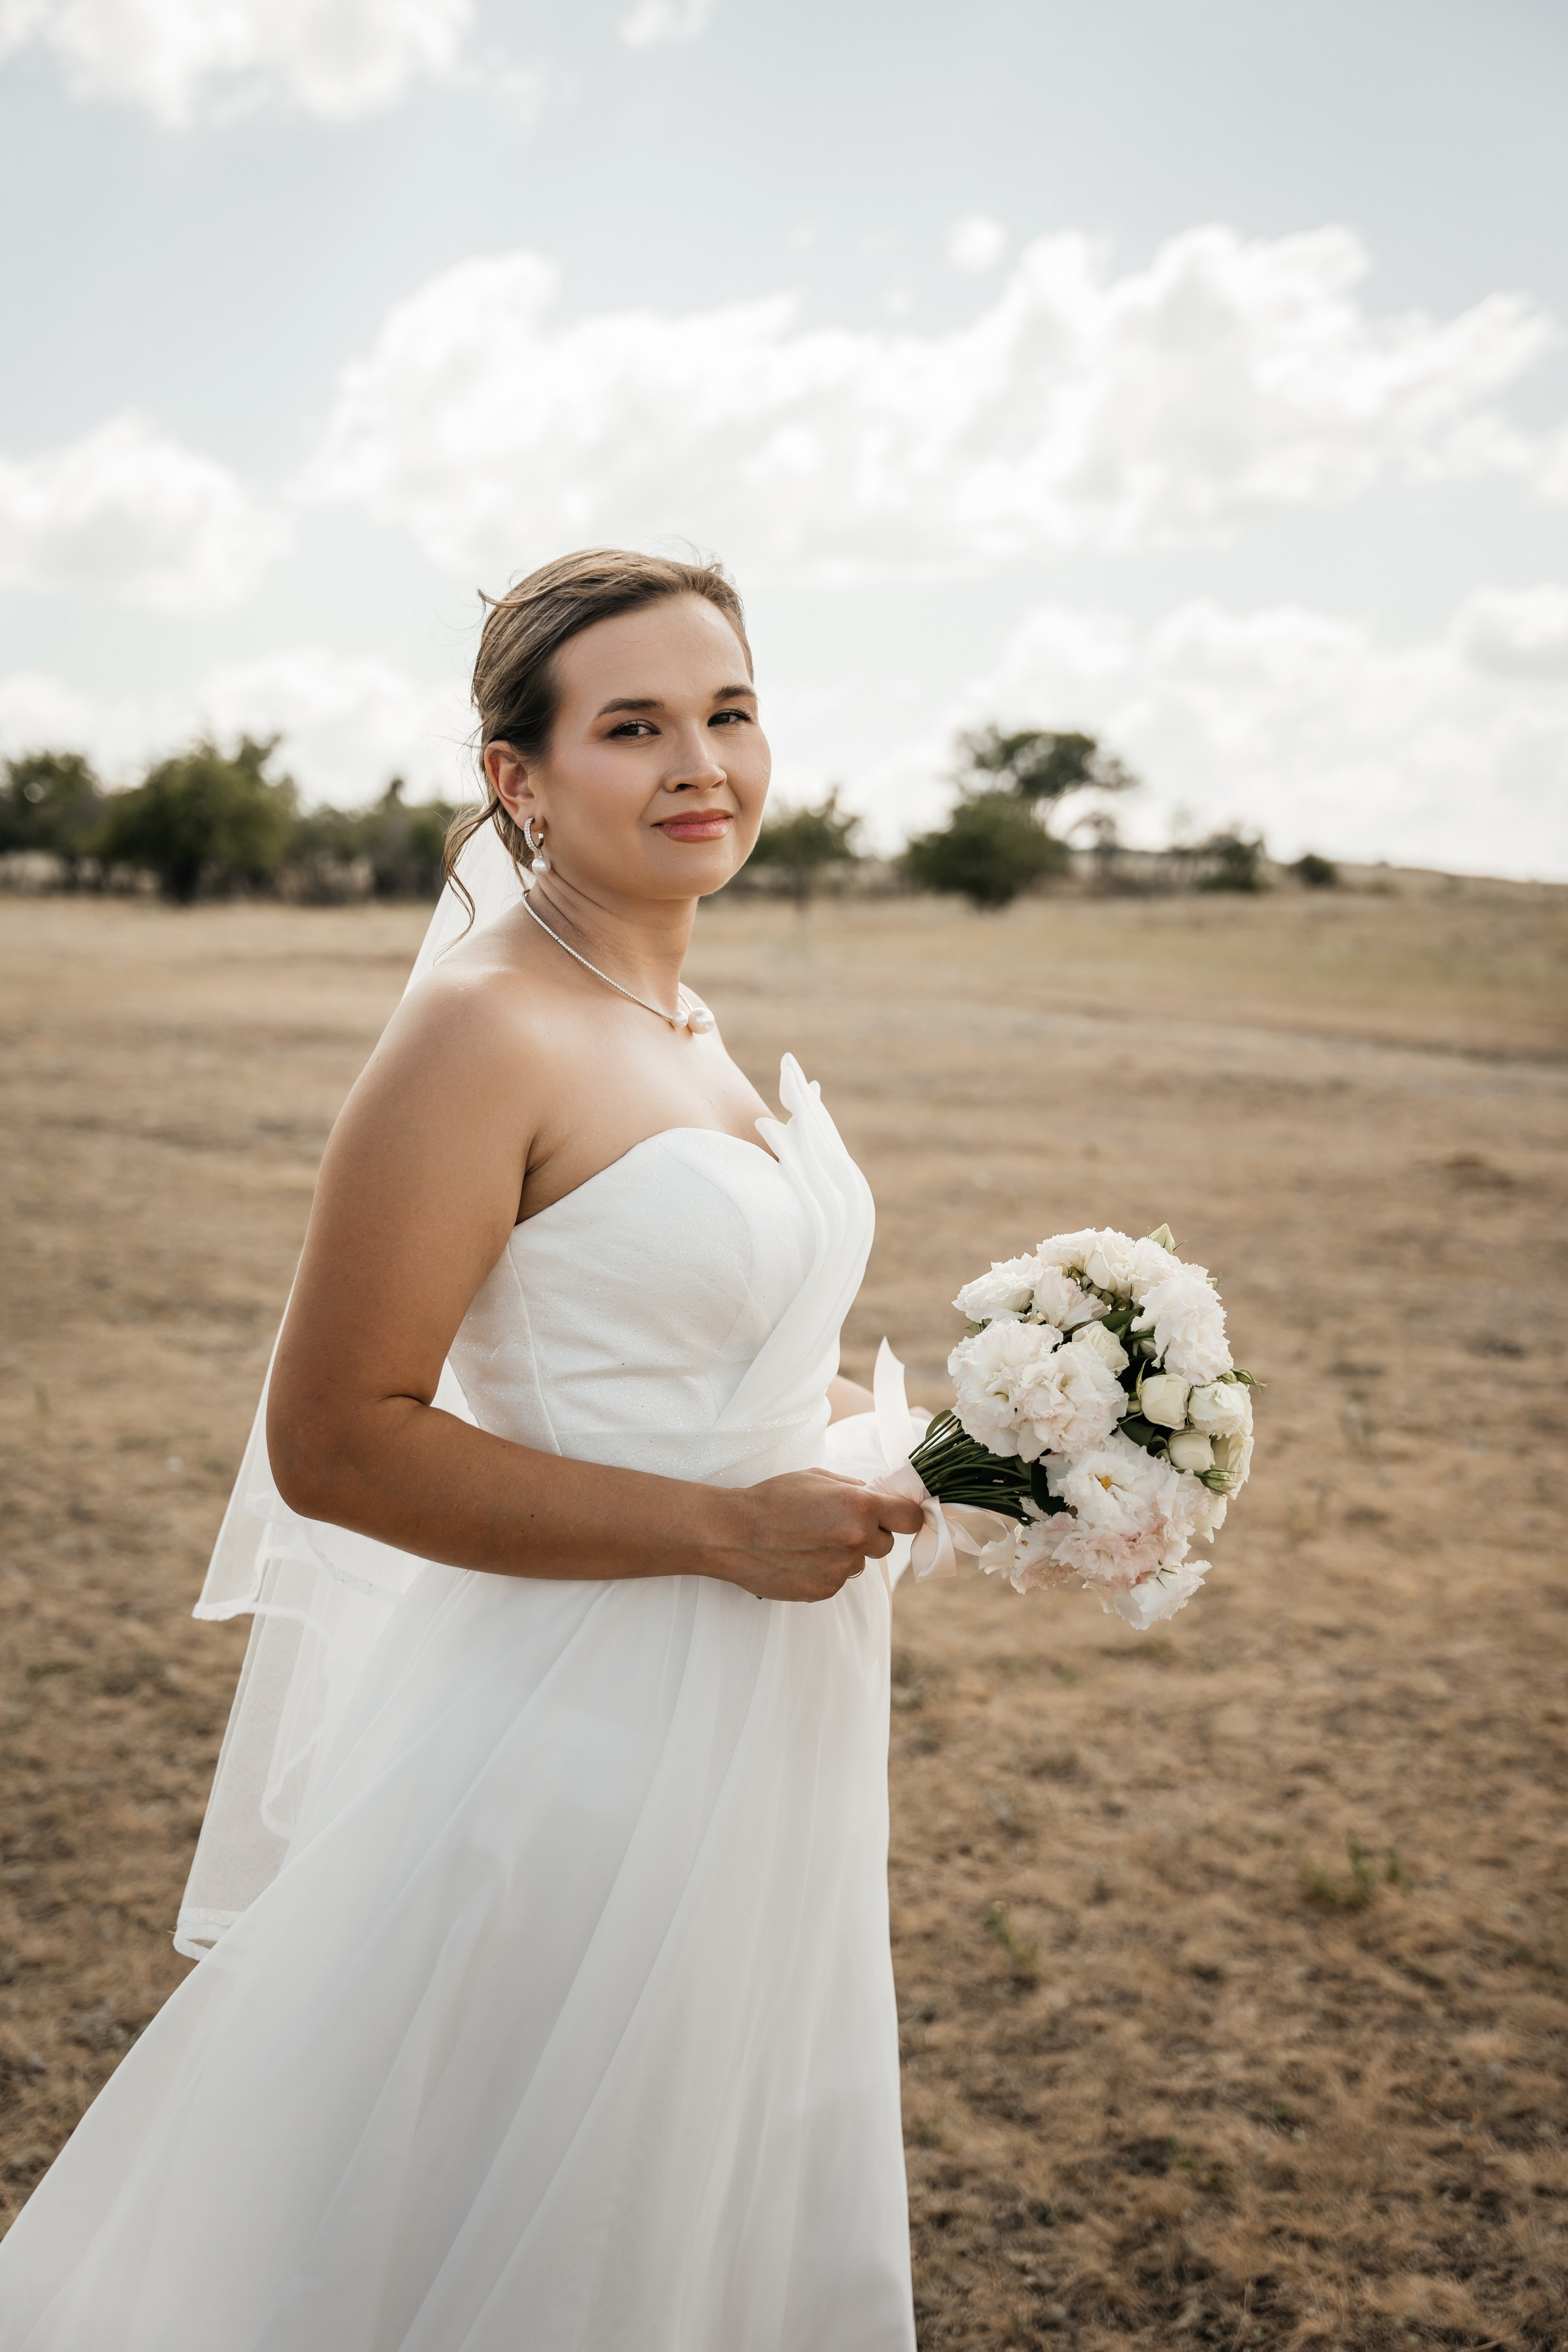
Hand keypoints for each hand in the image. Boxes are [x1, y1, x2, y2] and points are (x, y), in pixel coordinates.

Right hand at [715, 1471, 925, 1603]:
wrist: (734, 1533)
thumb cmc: (773, 1498)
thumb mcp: (818, 1478)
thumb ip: (855, 1490)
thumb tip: (880, 1497)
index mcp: (860, 1506)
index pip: (911, 1518)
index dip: (905, 1517)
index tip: (897, 1517)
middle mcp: (857, 1540)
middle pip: (886, 1544)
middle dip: (869, 1535)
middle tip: (836, 1525)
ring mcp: (842, 1569)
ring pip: (859, 1563)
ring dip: (844, 1554)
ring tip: (809, 1541)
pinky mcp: (825, 1591)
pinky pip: (838, 1580)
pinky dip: (825, 1570)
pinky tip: (800, 1557)